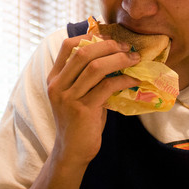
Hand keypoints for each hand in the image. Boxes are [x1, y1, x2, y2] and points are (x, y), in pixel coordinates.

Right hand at [46, 35, 139, 163]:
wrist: (73, 151)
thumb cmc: (80, 121)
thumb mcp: (78, 95)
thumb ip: (87, 77)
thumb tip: (114, 55)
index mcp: (54, 78)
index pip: (67, 46)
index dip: (90, 37)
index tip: (109, 38)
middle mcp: (57, 86)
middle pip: (83, 53)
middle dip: (108, 46)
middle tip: (127, 48)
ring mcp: (69, 98)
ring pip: (95, 67)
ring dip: (119, 59)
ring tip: (134, 59)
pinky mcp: (83, 110)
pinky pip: (107, 87)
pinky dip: (123, 79)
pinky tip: (134, 79)